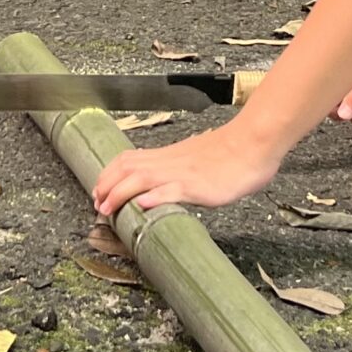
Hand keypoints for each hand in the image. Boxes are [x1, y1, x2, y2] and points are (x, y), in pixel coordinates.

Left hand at [92, 123, 281, 215]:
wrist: (253, 142)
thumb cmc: (232, 152)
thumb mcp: (197, 158)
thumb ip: (179, 168)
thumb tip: (162, 182)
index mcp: (169, 157)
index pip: (129, 160)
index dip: (109, 175)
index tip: (99, 190)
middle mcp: (170, 163)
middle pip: (127, 168)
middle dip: (106, 186)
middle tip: (97, 205)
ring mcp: (182, 174)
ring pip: (142, 178)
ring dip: (120, 194)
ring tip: (107, 209)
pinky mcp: (198, 185)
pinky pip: (172, 190)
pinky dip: (155, 198)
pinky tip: (144, 206)